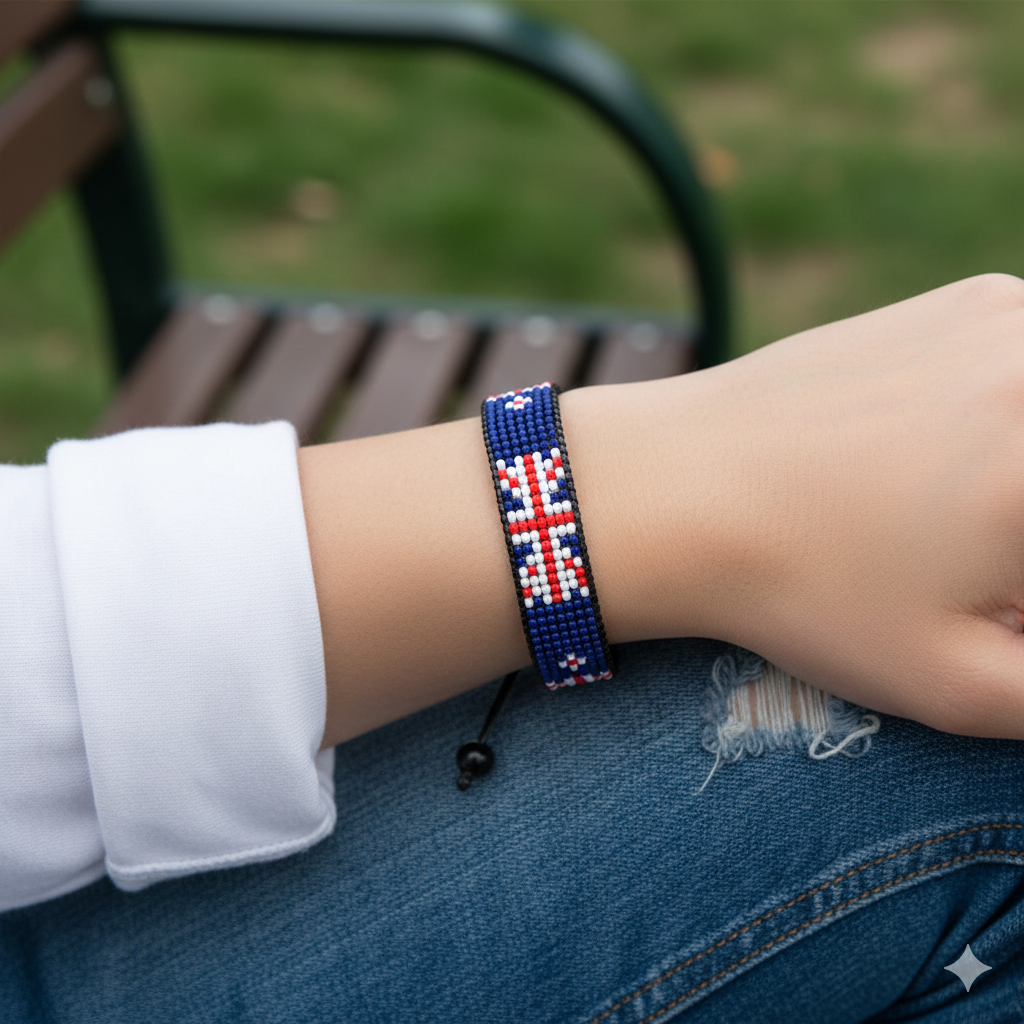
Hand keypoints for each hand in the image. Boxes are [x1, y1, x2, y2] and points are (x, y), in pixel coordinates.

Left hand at [566, 274, 1023, 738]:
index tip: (1001, 591)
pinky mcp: (967, 300)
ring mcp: (1014, 314)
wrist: (673, 487)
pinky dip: (1020, 410)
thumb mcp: (956, 682)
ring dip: (1022, 479)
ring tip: (959, 518)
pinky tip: (956, 461)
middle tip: (986, 567)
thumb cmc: (804, 590)